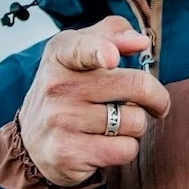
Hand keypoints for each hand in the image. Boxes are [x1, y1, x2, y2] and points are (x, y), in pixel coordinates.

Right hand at [17, 14, 171, 185]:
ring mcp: (60, 122)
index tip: (112, 59)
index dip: (101, 51)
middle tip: (156, 103)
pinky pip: (125, 150)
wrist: (32, 141)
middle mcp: (56, 87)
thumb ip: (113, 34)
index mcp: (61, 55)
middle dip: (156, 97)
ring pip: (135, 122)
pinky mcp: (68, 154)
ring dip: (136, 126)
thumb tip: (141, 42)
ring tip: (116, 125)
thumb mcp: (81, 52)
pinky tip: (107, 144)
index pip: (83, 48)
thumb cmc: (70, 90)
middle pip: (136, 86)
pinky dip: (126, 149)